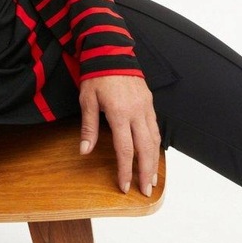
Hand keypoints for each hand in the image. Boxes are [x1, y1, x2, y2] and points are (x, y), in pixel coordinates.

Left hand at [79, 73, 160, 196]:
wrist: (111, 51)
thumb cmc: (96, 75)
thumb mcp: (87, 100)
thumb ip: (88, 126)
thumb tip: (85, 150)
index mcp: (120, 114)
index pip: (125, 150)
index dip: (125, 170)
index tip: (125, 186)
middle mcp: (137, 112)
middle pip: (146, 149)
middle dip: (146, 172)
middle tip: (146, 191)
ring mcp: (146, 107)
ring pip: (155, 140)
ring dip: (155, 161)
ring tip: (153, 178)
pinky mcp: (149, 102)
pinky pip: (156, 128)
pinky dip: (157, 144)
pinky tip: (154, 154)